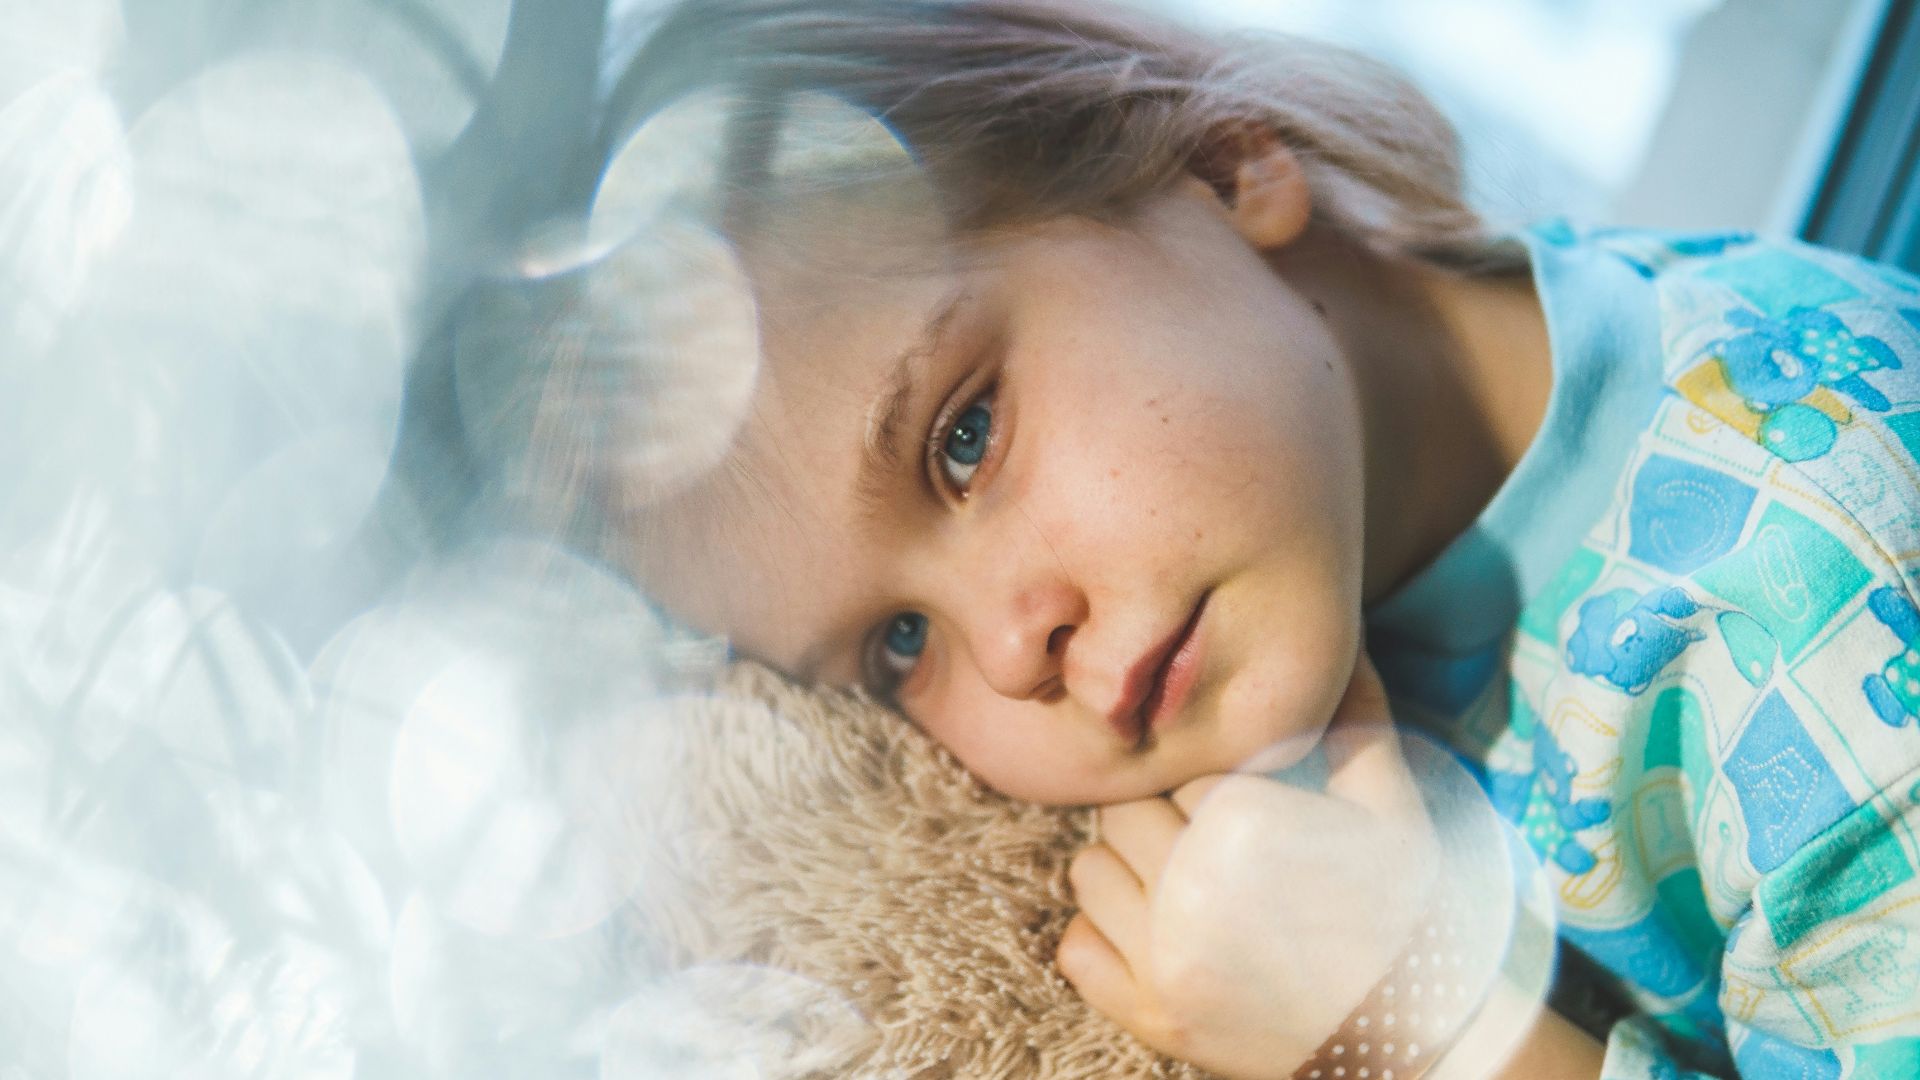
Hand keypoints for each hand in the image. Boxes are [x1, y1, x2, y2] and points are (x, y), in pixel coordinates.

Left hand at [1057, 653, 1442, 1079]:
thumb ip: (1358, 718)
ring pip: (1089, 870)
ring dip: (1128, 873)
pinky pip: (1075, 948)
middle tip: (1209, 844)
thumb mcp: (1394, 811)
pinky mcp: (1149, 1017)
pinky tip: (1161, 936)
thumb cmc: (1404, 913)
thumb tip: (1344, 639)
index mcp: (1248, 827)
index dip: (1204, 778)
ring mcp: (1164, 960)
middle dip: (1159, 819)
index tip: (1233, 801)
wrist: (1411, 1036)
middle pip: (1121, 811)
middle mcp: (1193, 891)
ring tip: (1188, 889)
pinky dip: (1106, 940)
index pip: (1175, 764)